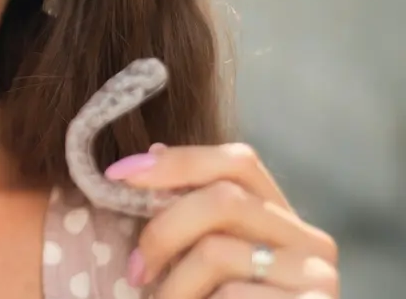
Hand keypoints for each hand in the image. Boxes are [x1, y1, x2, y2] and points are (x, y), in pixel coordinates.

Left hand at [105, 143, 338, 297]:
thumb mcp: (199, 265)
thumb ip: (186, 215)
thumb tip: (152, 151)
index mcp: (280, 219)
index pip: (237, 162)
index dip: (176, 162)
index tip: (117, 176)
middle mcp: (310, 241)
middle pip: (223, 200)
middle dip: (162, 231)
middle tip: (134, 272)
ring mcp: (318, 280)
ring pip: (220, 252)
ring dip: (173, 287)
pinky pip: (232, 297)